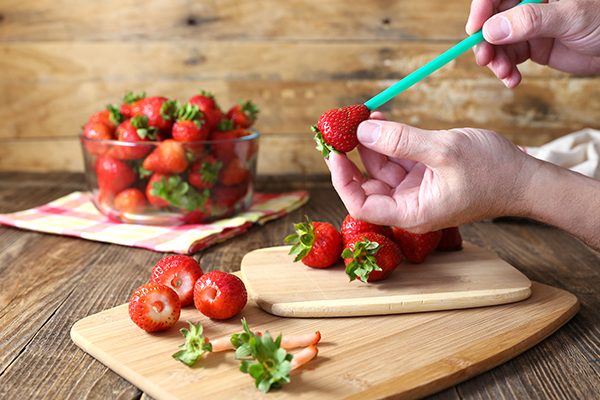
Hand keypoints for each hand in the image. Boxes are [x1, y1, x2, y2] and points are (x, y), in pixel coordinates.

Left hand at [326, 113, 538, 231]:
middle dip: (353, 156)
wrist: (524, 178)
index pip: (360, 204)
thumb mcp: (444, 150)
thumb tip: (361, 131)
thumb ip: (401, 141)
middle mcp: (408, 204)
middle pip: (366, 184)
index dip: (342, 180)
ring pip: (380, 168)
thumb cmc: (492, 172)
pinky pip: (396, 159)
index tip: (333, 153)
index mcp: (411, 212)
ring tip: (364, 116)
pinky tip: (380, 121)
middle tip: (341, 128)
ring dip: (370, 142)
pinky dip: (388, 141)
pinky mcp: (423, 176)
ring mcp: (415, 190)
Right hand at [466, 0, 599, 87]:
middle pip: (492, 20)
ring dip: (496, 61)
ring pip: (498, 43)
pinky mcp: (533, 47)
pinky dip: (507, 72)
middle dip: (486, 42)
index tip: (475, 30)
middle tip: (485, 60)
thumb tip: (492, 29)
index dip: (481, 10)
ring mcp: (529, 26)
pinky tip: (513, 80)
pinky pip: (510, 59)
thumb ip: (530, 20)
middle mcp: (528, 4)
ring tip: (505, 74)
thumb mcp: (570, 16)